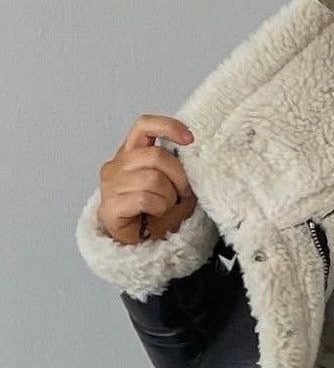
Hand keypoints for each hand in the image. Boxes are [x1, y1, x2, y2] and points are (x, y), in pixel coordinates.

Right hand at [97, 114, 197, 244]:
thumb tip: (191, 149)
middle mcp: (117, 164)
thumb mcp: (173, 180)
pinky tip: (155, 213)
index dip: (168, 126)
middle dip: (179, 176)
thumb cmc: (158, 209)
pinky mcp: (108, 206)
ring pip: (152, 179)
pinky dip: (159, 207)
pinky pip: (144, 199)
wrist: (143, 241)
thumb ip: (177, 162)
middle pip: (157, 156)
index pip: (144, 125)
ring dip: (169, 196)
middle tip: (183, 192)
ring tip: (166, 205)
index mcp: (131, 152)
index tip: (190, 139)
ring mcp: (110, 185)